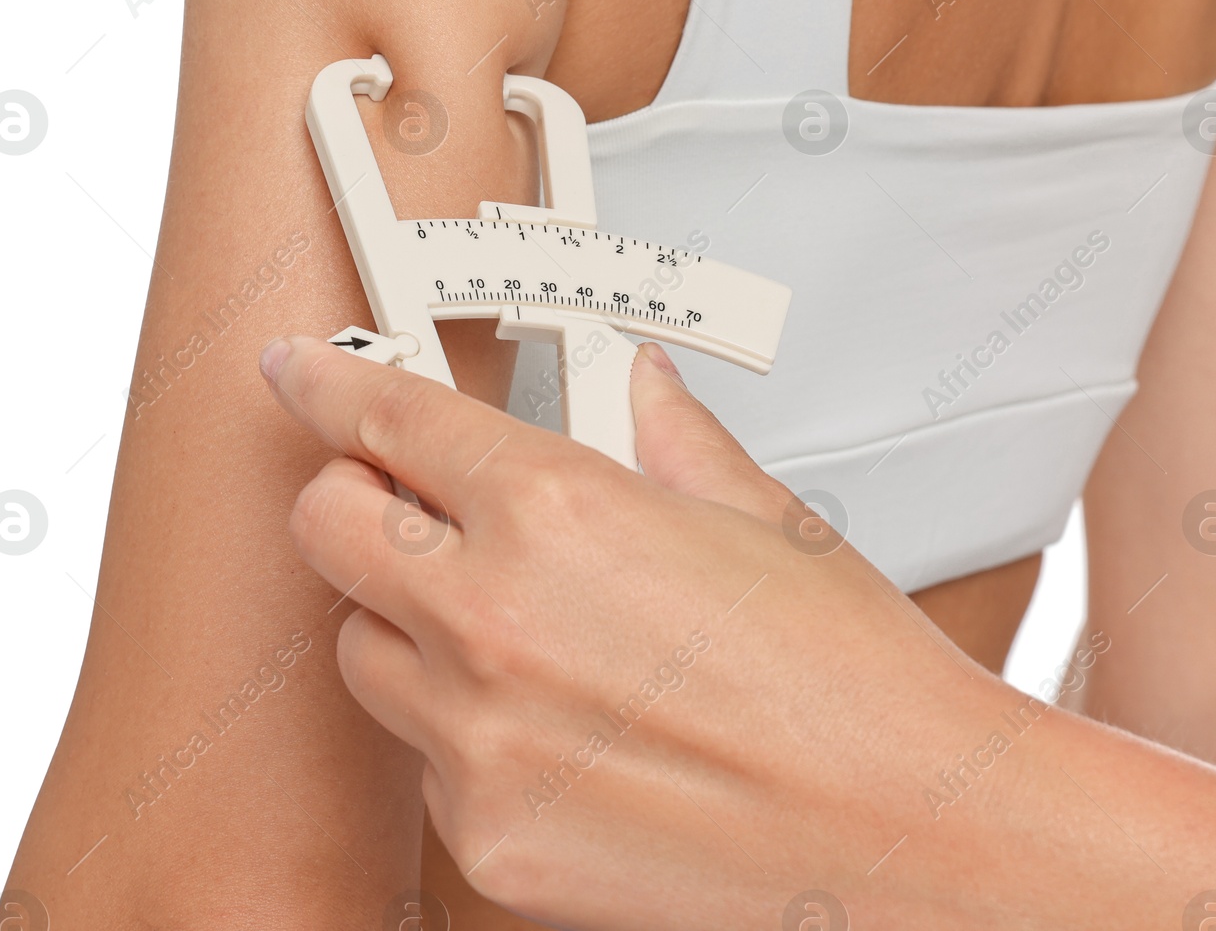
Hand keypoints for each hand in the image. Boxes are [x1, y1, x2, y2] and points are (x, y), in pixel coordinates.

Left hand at [259, 335, 1001, 927]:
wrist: (917, 840)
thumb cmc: (857, 689)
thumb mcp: (767, 524)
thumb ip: (673, 440)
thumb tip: (642, 388)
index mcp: (561, 513)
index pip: (389, 421)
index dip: (328, 386)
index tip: (297, 375)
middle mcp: (493, 623)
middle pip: (327, 528)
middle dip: (355, 501)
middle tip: (412, 504)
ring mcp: (477, 742)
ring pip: (364, 651)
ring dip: (411, 623)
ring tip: (522, 633)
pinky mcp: (487, 840)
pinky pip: (425, 763)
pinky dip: (465, 734)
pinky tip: (565, 731)